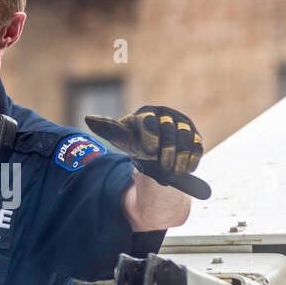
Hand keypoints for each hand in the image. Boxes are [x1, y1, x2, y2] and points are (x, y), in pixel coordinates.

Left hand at [84, 105, 209, 199]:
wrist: (153, 154)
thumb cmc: (135, 143)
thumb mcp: (121, 139)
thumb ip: (108, 129)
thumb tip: (88, 118)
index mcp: (146, 112)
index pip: (150, 121)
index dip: (150, 137)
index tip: (149, 152)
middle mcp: (167, 114)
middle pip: (170, 130)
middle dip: (167, 152)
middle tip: (163, 169)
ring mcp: (183, 124)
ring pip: (186, 137)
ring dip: (181, 157)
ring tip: (173, 172)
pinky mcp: (196, 136)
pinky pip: (197, 146)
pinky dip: (192, 158)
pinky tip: (185, 169)